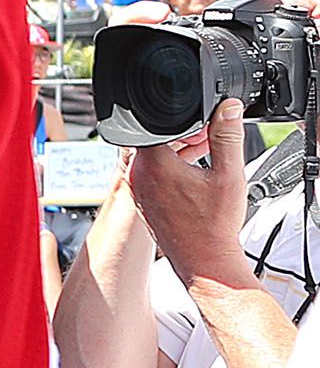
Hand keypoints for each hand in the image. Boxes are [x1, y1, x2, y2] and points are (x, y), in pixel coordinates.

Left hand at [130, 98, 251, 288]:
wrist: (204, 261)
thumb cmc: (213, 225)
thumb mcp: (229, 174)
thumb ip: (227, 135)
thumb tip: (227, 107)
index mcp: (152, 164)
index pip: (157, 124)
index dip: (183, 119)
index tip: (205, 124)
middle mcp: (137, 175)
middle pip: (155, 138)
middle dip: (182, 133)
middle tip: (210, 136)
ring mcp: (138, 188)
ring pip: (154, 156)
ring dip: (179, 149)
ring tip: (209, 153)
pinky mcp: (143, 199)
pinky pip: (154, 173)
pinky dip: (172, 166)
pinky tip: (198, 172)